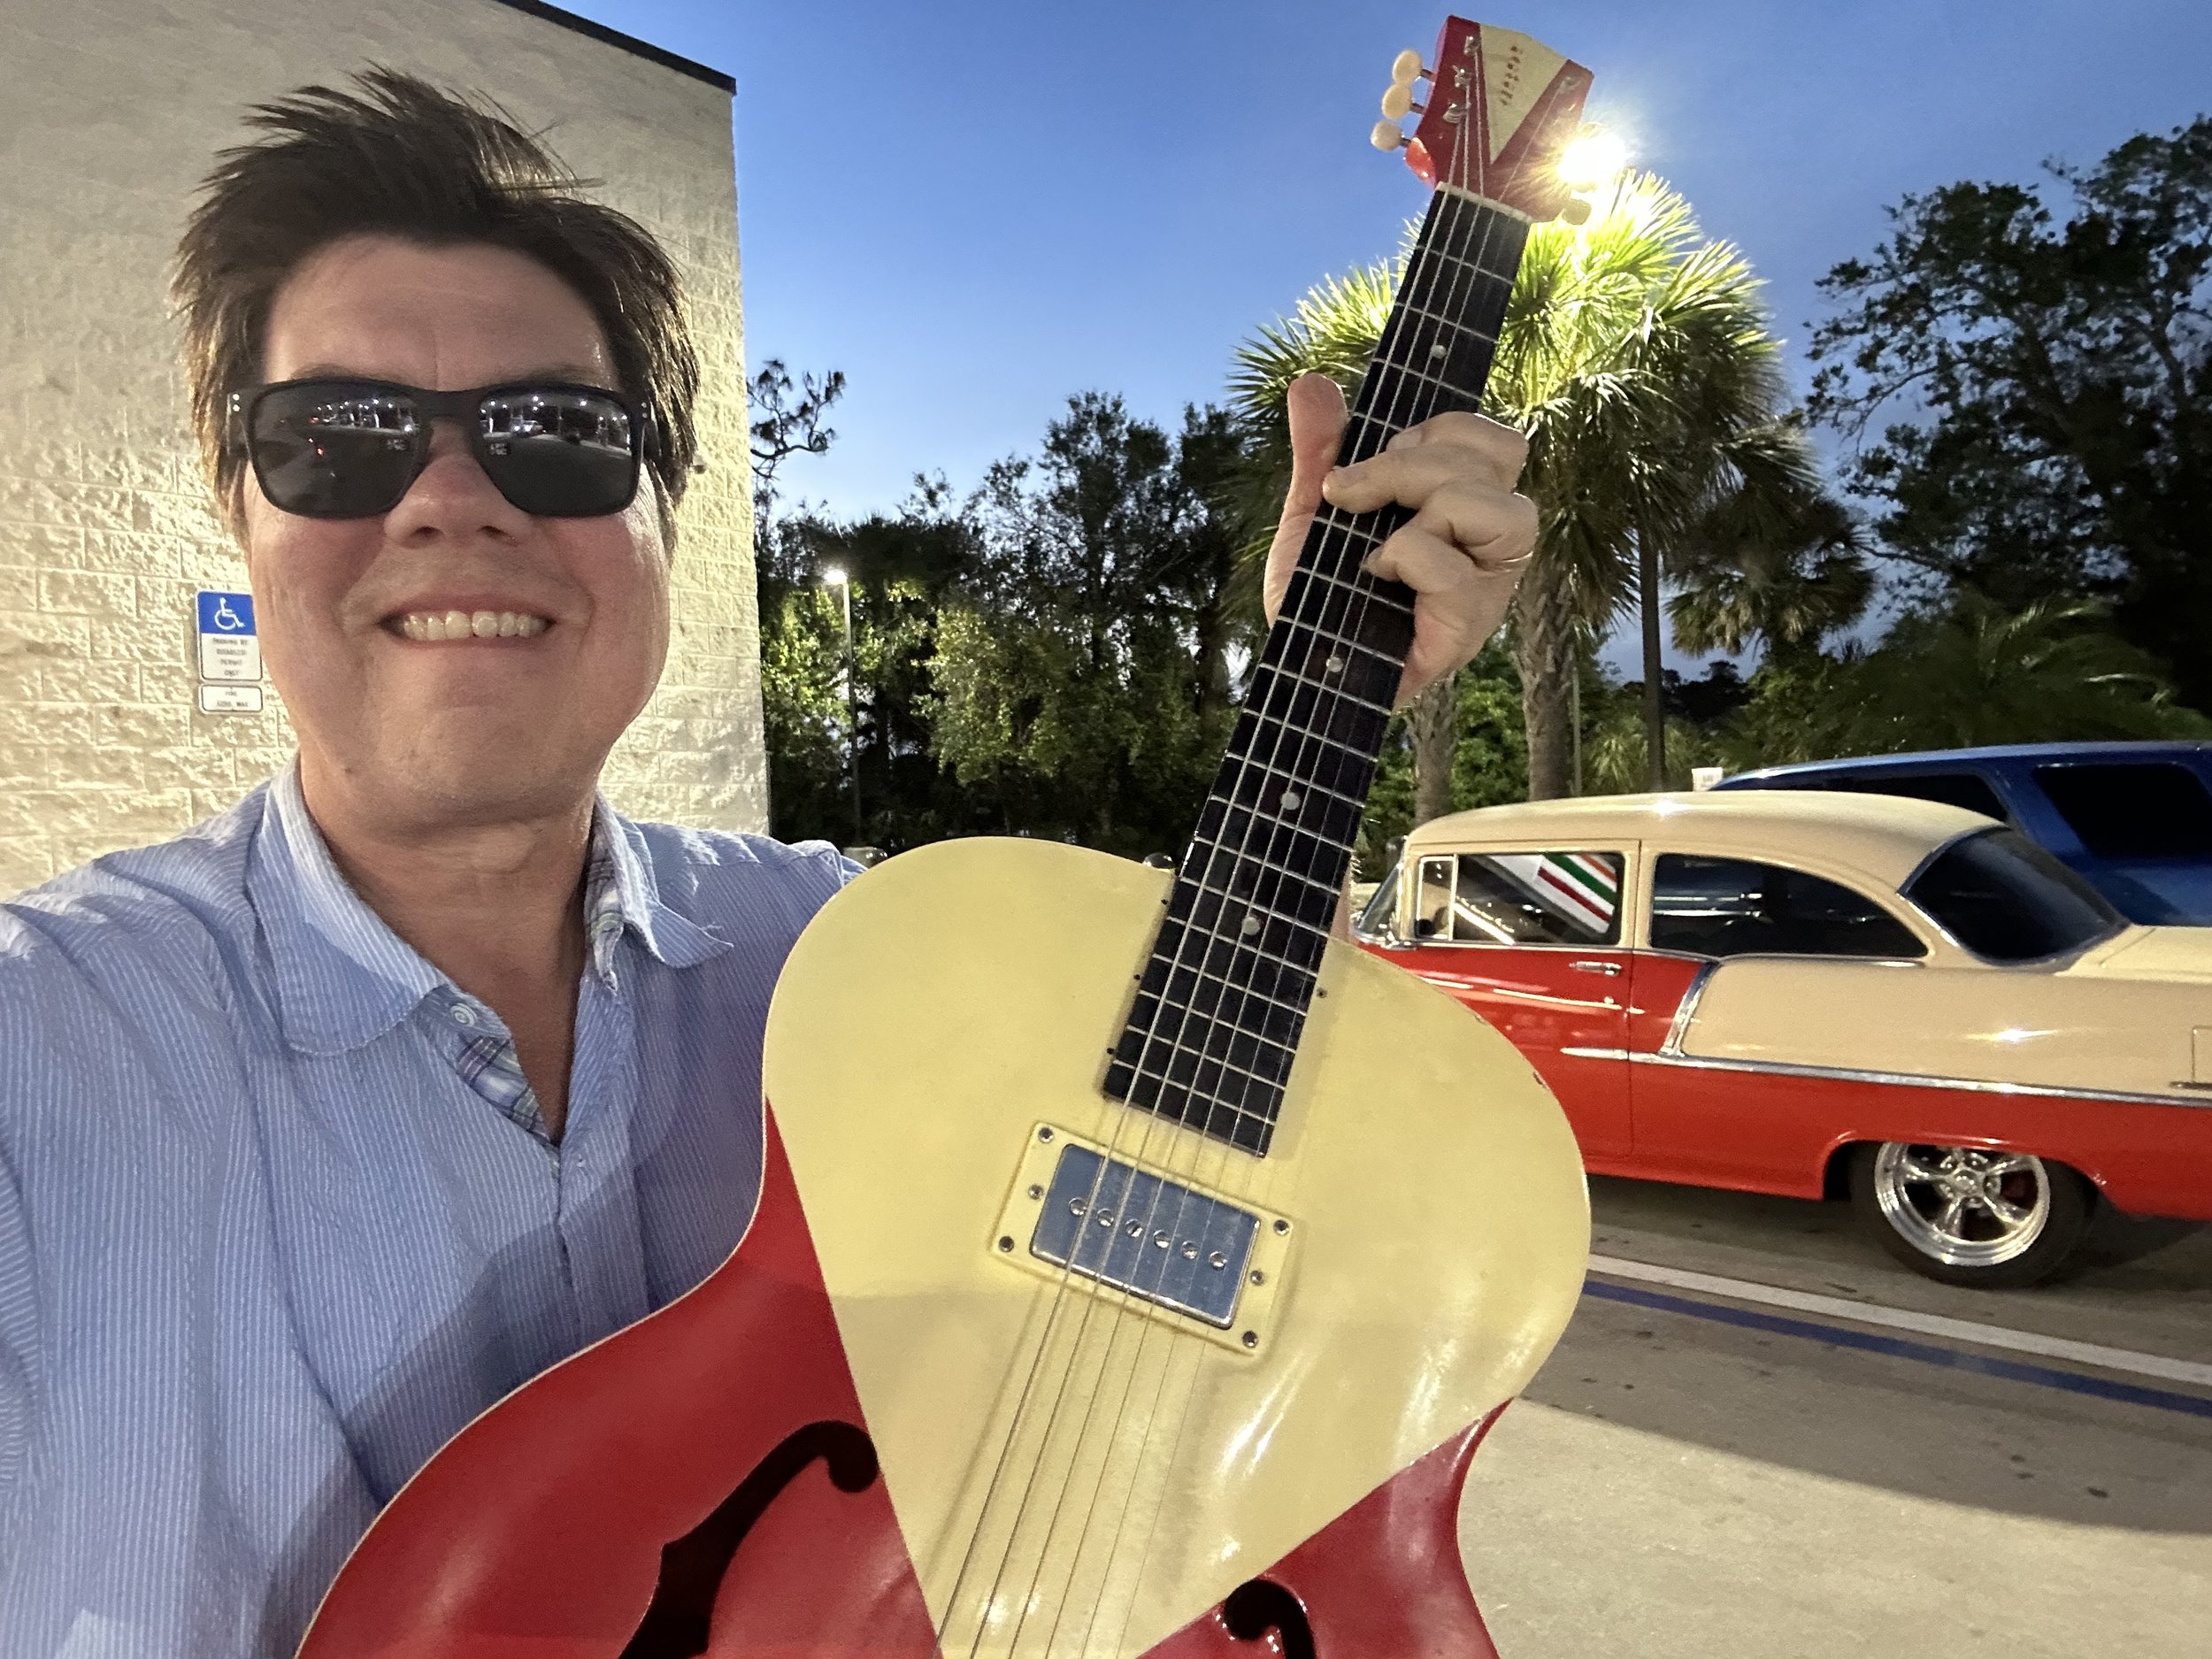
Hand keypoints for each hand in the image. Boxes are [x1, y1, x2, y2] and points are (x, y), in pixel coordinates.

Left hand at [1262, 372, 1536, 707]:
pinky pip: (1456, 571)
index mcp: (1467, 508)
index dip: (1439, 430)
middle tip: (1353, 497)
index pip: (1496, 440)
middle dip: (1413, 464)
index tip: (1371, 461)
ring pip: (1505, 512)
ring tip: (1377, 544)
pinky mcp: (1465, 632)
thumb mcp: (1313, 512)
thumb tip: (1311, 382)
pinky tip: (1377, 577)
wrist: (1293, 668)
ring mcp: (1486, 590)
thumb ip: (1321, 449)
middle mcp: (1489, 546)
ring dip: (1427, 508)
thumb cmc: (1317, 596)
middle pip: (1503, 458)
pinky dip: (1408, 558)